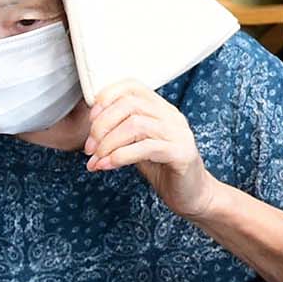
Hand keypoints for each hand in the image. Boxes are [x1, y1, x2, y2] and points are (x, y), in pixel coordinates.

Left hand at [85, 82, 216, 216]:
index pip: (132, 86)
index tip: (91, 120)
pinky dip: (120, 156)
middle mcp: (172, 116)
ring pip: (136, 124)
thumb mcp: (138, 144)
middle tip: (89, 147)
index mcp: (161, 109)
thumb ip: (122, 131)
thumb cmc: (163, 169)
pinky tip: (107, 166)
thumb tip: (90, 128)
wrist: (193, 195)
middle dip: (102, 125)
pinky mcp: (181, 154)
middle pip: (130, 104)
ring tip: (97, 160)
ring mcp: (179, 134)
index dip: (106, 98)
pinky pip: (146, 148)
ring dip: (108, 143)